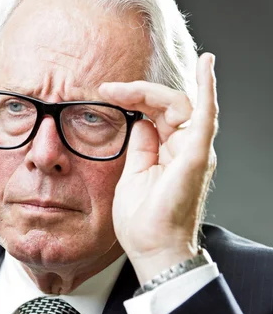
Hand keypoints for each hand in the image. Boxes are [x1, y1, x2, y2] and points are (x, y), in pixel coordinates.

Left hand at [98, 53, 217, 283]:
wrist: (152, 249)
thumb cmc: (142, 222)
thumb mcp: (132, 176)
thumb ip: (139, 148)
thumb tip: (139, 123)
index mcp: (169, 153)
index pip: (156, 113)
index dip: (133, 98)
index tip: (105, 93)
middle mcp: (185, 148)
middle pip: (166, 104)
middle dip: (136, 92)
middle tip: (107, 89)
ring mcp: (193, 150)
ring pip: (179, 104)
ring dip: (148, 91)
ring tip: (119, 89)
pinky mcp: (197, 156)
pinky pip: (206, 116)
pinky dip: (208, 88)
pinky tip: (207, 64)